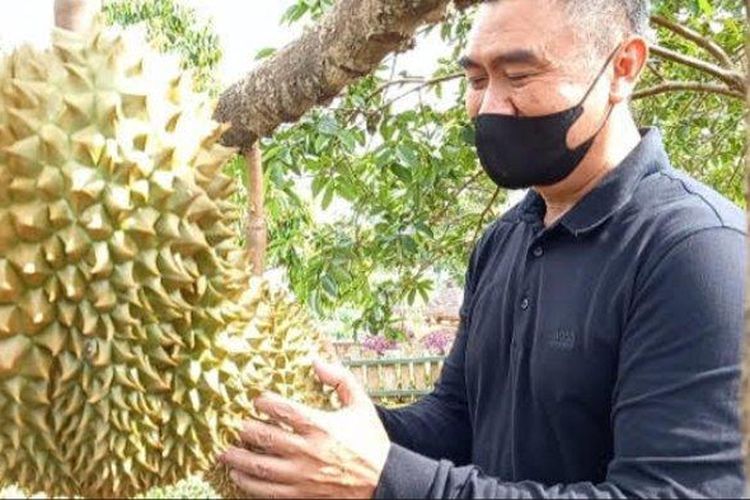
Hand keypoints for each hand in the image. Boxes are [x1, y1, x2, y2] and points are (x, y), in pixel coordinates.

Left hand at [219, 359, 390, 497]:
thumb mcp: (362, 404)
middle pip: (265, 437)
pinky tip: (238, 477)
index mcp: (321, 426)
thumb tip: (316, 360)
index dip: (264, 402)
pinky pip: (267, 492)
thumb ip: (340, 379)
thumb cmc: (371, 441)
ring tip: (223, 451)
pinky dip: (248, 485)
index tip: (256, 399)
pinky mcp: (301, 495)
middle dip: (243, 429)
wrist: (384, 482)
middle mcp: (308, 451)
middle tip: (230, 423)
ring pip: (260, 467)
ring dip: (237, 459)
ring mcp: (302, 476)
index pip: (283, 410)